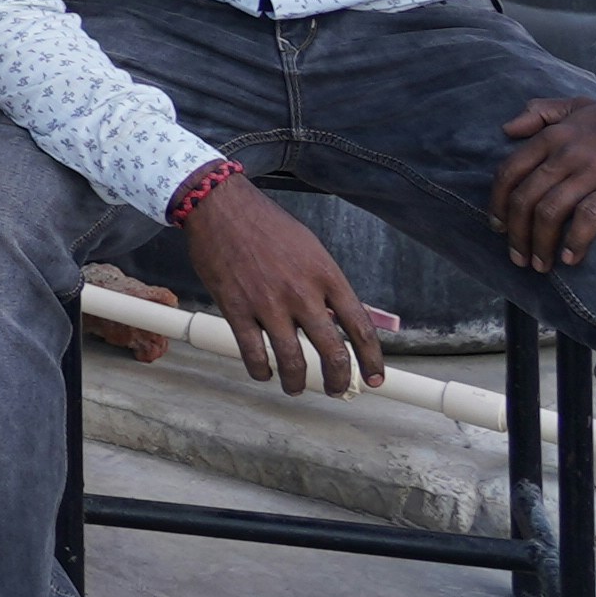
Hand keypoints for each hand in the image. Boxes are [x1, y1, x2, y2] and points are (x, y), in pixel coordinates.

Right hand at [176, 176, 392, 397]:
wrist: (221, 207)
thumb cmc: (267, 225)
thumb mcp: (311, 248)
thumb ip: (326, 284)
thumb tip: (337, 317)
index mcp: (326, 276)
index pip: (360, 329)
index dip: (372, 361)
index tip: (374, 377)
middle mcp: (301, 293)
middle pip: (332, 353)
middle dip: (339, 380)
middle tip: (337, 389)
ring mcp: (267, 303)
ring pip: (293, 360)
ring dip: (297, 382)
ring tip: (296, 387)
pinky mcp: (236, 308)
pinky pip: (253, 352)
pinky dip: (260, 370)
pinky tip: (264, 372)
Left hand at [490, 96, 595, 275]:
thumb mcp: (579, 106)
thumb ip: (542, 112)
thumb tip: (507, 129)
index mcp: (553, 136)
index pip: (510, 171)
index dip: (498, 202)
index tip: (498, 227)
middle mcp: (567, 153)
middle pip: (526, 197)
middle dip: (516, 232)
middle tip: (517, 257)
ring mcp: (595, 171)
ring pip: (551, 210)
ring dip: (540, 243)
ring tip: (541, 265)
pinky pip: (589, 217)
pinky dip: (574, 240)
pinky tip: (571, 259)